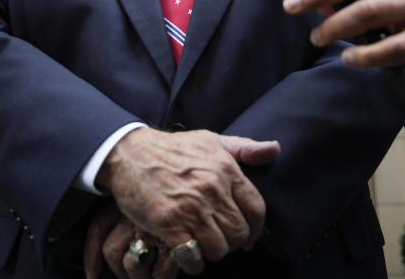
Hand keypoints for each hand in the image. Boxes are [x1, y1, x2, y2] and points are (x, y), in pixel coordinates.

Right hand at [96, 128, 278, 274]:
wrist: (129, 153)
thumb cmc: (173, 148)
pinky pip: (192, 257)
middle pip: (239, 233)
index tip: (249, 237)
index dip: (256, 229)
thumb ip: (244, 148)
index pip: (257, 209)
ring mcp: (191, 209)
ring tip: (203, 245)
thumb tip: (274, 150)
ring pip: (219, 248)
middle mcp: (212, 190)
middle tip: (220, 240)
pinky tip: (186, 254)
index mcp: (227, 170)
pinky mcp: (169, 225)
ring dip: (212, 252)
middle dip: (232, 242)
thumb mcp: (211, 140)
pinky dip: (192, 263)